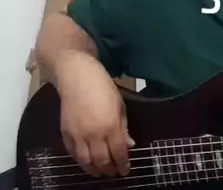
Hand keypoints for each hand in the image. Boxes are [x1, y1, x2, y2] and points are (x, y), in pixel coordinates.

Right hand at [56, 54, 134, 177]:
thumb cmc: (103, 87)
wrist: (76, 77)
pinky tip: (86, 162)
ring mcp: (77, 135)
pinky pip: (73, 153)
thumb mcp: (120, 105)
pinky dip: (80, 161)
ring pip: (85, 161)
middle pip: (102, 160)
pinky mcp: (65, 133)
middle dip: (109, 170)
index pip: (118, 152)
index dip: (123, 163)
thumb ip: (124, 127)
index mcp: (110, 126)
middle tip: (114, 173)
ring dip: (94, 169)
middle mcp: (93, 134)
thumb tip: (129, 144)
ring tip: (101, 172)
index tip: (126, 170)